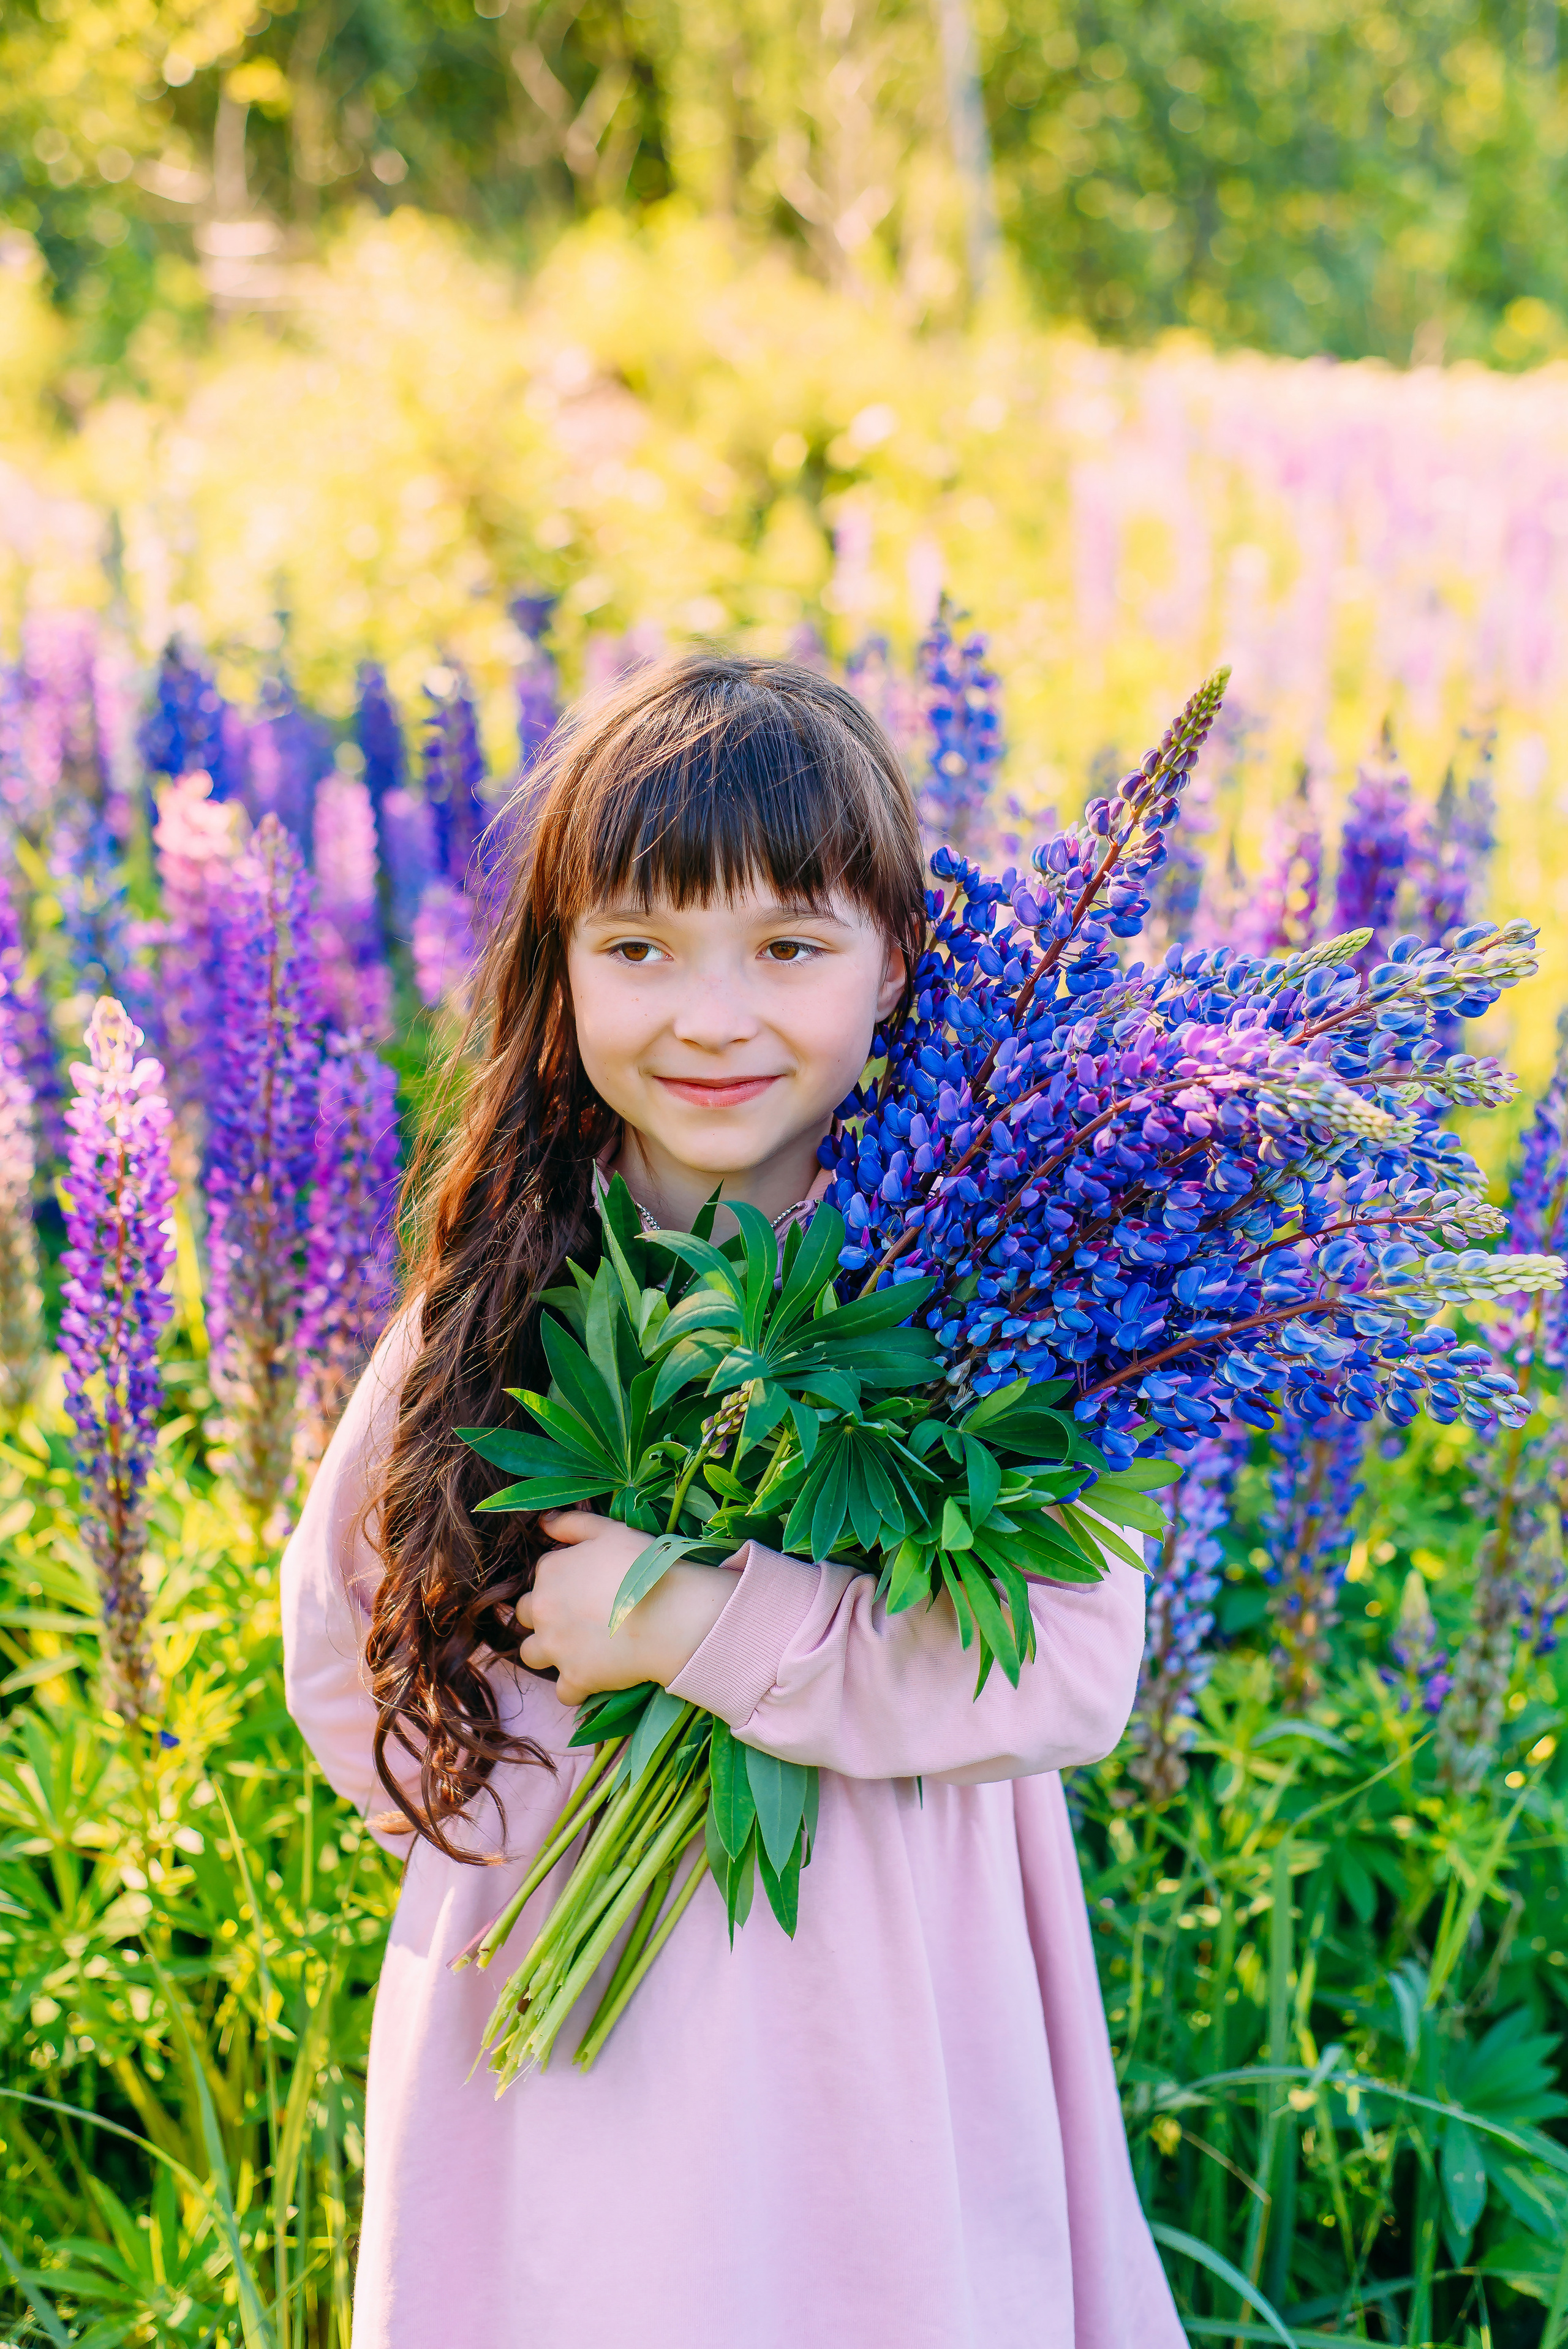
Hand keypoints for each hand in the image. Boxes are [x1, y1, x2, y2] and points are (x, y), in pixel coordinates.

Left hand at [515, 1511, 735, 1706]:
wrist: (670, 1615)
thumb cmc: (644, 1566)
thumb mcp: (609, 1530)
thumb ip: (571, 1524)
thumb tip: (542, 1522)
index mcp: (550, 1571)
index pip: (541, 1577)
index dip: (562, 1582)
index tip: (586, 1588)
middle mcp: (543, 1610)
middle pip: (527, 1615)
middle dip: (546, 1617)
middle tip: (579, 1618)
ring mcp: (556, 1647)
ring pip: (532, 1654)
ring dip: (548, 1653)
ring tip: (577, 1650)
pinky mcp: (574, 1679)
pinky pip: (563, 1691)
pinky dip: (577, 1687)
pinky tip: (596, 1677)